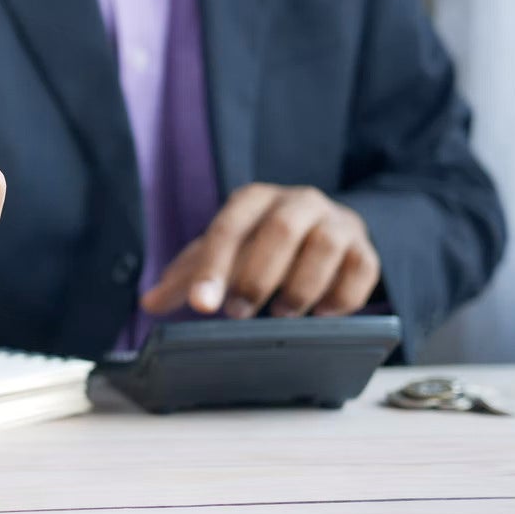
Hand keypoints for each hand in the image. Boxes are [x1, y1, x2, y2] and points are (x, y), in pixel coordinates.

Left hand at [141, 183, 379, 319]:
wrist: (325, 229)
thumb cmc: (263, 244)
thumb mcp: (224, 252)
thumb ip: (188, 277)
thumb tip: (149, 303)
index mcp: (254, 199)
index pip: (228, 228)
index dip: (213, 268)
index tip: (202, 305)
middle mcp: (298, 202)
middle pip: (280, 231)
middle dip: (257, 277)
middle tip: (239, 313)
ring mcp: (336, 223)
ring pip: (324, 247)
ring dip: (300, 287)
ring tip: (282, 314)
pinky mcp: (365, 249)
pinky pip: (361, 269)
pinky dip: (341, 297)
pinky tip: (321, 314)